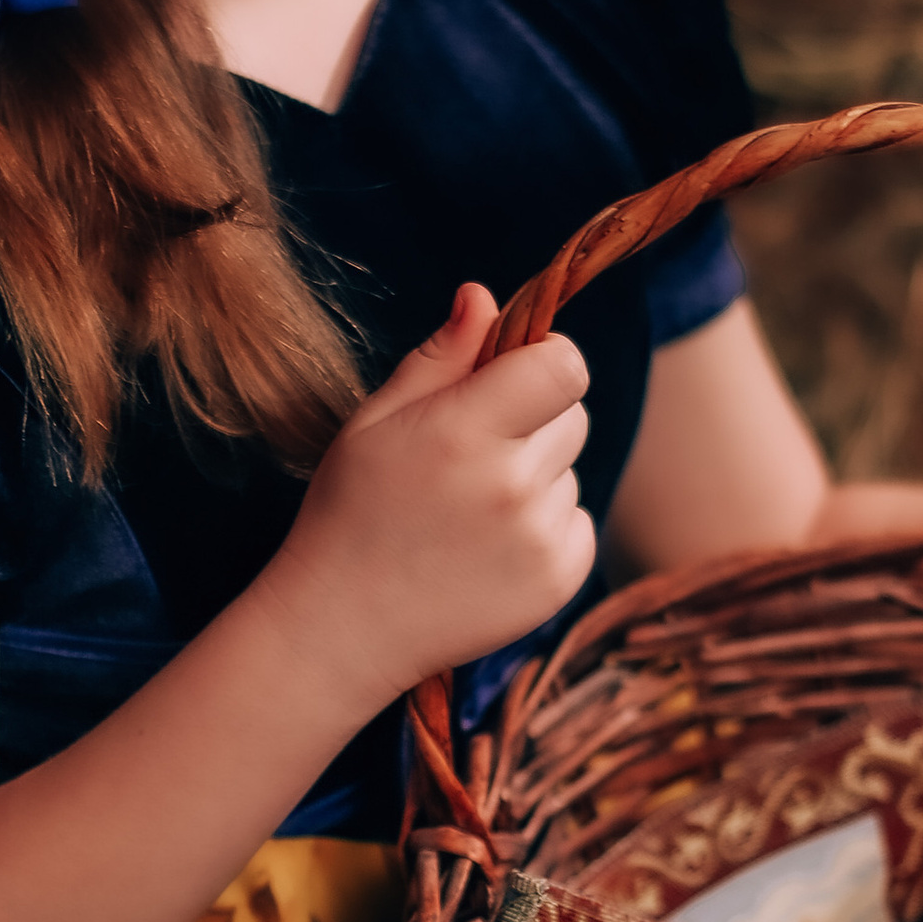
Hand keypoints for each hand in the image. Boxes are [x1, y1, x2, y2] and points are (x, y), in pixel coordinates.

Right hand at [267, 284, 594, 702]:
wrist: (343, 625)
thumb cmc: (351, 510)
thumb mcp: (377, 420)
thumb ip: (440, 357)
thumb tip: (483, 296)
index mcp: (463, 432)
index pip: (565, 366)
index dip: (545, 361)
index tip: (516, 376)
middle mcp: (511, 486)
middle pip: (574, 415)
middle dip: (535, 420)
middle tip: (471, 455)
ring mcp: (539, 539)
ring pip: (571, 471)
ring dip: (536, 478)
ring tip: (469, 512)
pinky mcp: (558, 582)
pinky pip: (579, 523)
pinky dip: (546, 528)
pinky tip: (488, 547)